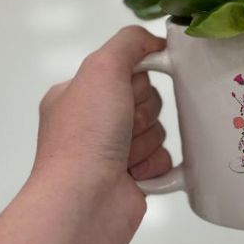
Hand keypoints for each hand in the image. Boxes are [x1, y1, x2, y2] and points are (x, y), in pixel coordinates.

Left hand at [32, 26, 170, 208]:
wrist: (85, 202)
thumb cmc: (84, 136)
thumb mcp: (101, 68)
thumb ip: (129, 42)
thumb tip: (154, 41)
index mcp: (78, 95)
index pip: (126, 70)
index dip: (135, 80)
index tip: (125, 92)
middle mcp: (93, 123)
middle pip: (147, 99)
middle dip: (142, 113)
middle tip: (121, 128)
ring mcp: (112, 153)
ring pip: (157, 129)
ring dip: (147, 141)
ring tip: (123, 157)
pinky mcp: (133, 179)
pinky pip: (165, 159)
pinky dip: (155, 165)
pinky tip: (134, 174)